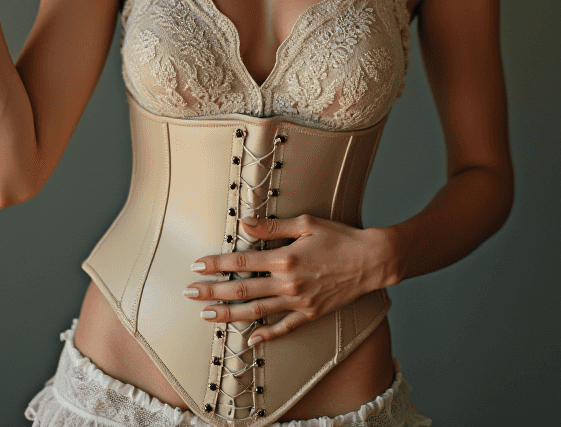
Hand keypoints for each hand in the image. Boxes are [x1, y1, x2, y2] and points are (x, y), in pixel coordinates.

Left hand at [184, 215, 394, 344]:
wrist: (370, 261)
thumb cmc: (339, 237)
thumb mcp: (306, 223)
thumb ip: (272, 226)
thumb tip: (244, 222)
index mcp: (284, 258)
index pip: (241, 261)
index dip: (216, 264)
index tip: (197, 265)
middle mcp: (287, 283)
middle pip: (242, 289)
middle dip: (212, 291)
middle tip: (189, 293)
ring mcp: (298, 302)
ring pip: (256, 312)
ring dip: (228, 313)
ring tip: (206, 315)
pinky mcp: (310, 315)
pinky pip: (284, 328)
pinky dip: (265, 335)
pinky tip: (249, 339)